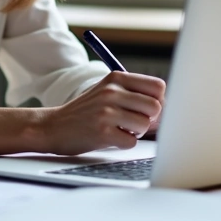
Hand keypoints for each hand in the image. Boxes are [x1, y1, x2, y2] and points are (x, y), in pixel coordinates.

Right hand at [38, 72, 165, 154]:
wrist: (53, 126)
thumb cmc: (86, 111)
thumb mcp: (107, 92)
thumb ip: (134, 95)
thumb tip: (168, 109)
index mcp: (116, 78)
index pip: (158, 86)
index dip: (158, 100)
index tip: (146, 109)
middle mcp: (112, 91)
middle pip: (156, 107)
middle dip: (149, 118)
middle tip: (132, 122)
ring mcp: (106, 111)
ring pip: (145, 125)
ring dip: (135, 132)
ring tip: (118, 129)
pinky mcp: (102, 132)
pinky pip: (131, 142)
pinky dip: (124, 143)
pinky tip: (109, 138)